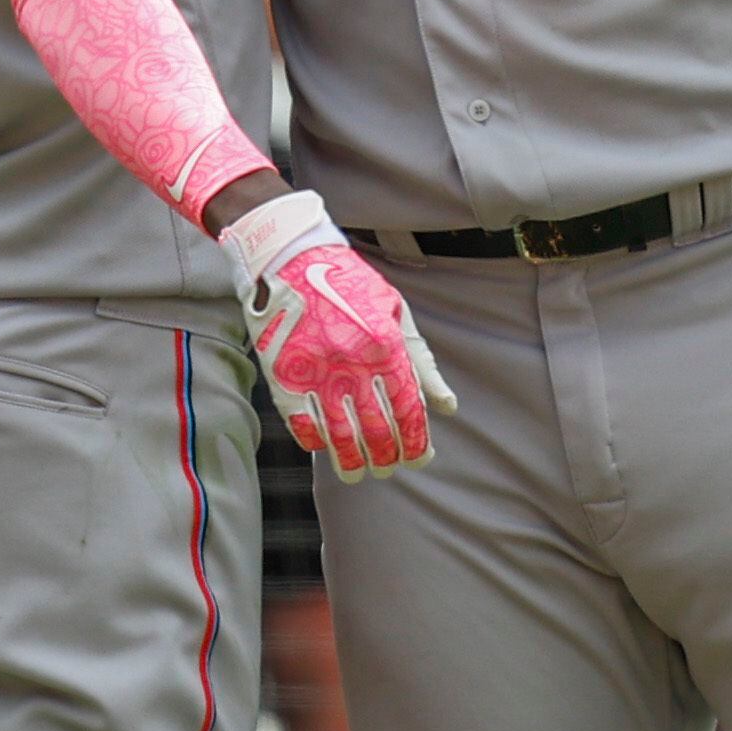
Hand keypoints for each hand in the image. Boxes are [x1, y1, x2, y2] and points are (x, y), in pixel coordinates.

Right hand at [218, 190, 454, 481]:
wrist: (287, 257)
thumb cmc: (349, 283)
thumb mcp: (395, 311)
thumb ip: (421, 362)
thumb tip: (448, 408)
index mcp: (384, 345)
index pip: (408, 411)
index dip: (417, 443)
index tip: (420, 458)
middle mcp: (352, 363)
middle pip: (377, 431)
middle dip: (388, 458)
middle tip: (390, 467)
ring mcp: (315, 373)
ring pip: (340, 437)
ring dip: (352, 462)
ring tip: (358, 472)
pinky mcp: (283, 378)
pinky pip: (303, 425)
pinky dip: (316, 443)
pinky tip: (325, 447)